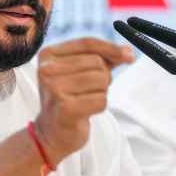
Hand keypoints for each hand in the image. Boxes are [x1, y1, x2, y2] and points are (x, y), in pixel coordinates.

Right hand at [34, 38, 133, 161]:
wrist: (52, 132)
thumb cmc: (68, 98)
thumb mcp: (81, 72)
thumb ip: (104, 58)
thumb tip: (128, 52)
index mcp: (48, 55)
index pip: (87, 43)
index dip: (111, 48)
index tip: (129, 55)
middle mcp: (47, 70)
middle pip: (97, 62)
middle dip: (103, 77)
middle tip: (89, 90)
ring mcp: (54, 89)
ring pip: (100, 80)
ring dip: (101, 92)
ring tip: (85, 100)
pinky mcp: (65, 109)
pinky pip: (101, 100)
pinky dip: (99, 107)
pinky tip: (85, 112)